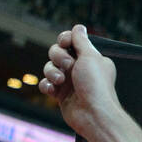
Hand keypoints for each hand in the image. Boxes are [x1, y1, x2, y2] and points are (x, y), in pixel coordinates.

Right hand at [40, 24, 119, 139]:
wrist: (93, 115)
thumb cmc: (95, 85)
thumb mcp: (90, 57)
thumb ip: (81, 41)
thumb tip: (79, 27)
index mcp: (90, 58)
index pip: (71, 41)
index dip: (64, 39)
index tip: (65, 43)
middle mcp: (80, 69)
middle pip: (57, 52)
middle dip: (58, 56)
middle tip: (68, 65)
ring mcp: (70, 82)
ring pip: (49, 68)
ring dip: (51, 72)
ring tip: (60, 81)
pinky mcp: (61, 95)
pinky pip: (46, 84)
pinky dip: (47, 85)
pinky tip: (53, 90)